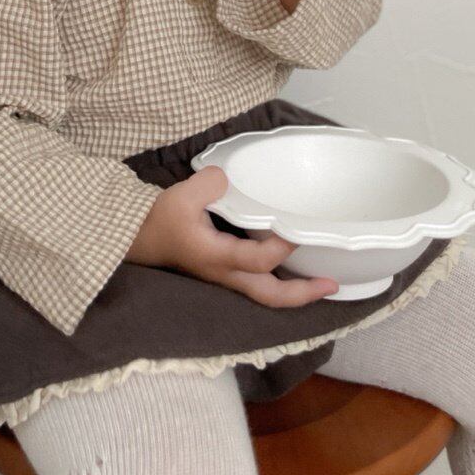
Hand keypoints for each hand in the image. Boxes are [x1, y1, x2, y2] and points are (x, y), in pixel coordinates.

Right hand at [125, 166, 339, 305]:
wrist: (140, 239)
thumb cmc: (161, 220)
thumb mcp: (180, 196)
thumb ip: (208, 184)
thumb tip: (229, 178)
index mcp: (216, 257)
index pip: (258, 260)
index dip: (281, 247)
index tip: (295, 228)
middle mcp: (226, 274)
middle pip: (270, 296)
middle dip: (303, 293)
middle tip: (333, 284)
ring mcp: (227, 278)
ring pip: (266, 296)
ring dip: (297, 292)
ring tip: (324, 282)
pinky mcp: (226, 274)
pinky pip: (259, 285)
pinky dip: (281, 283)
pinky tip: (295, 269)